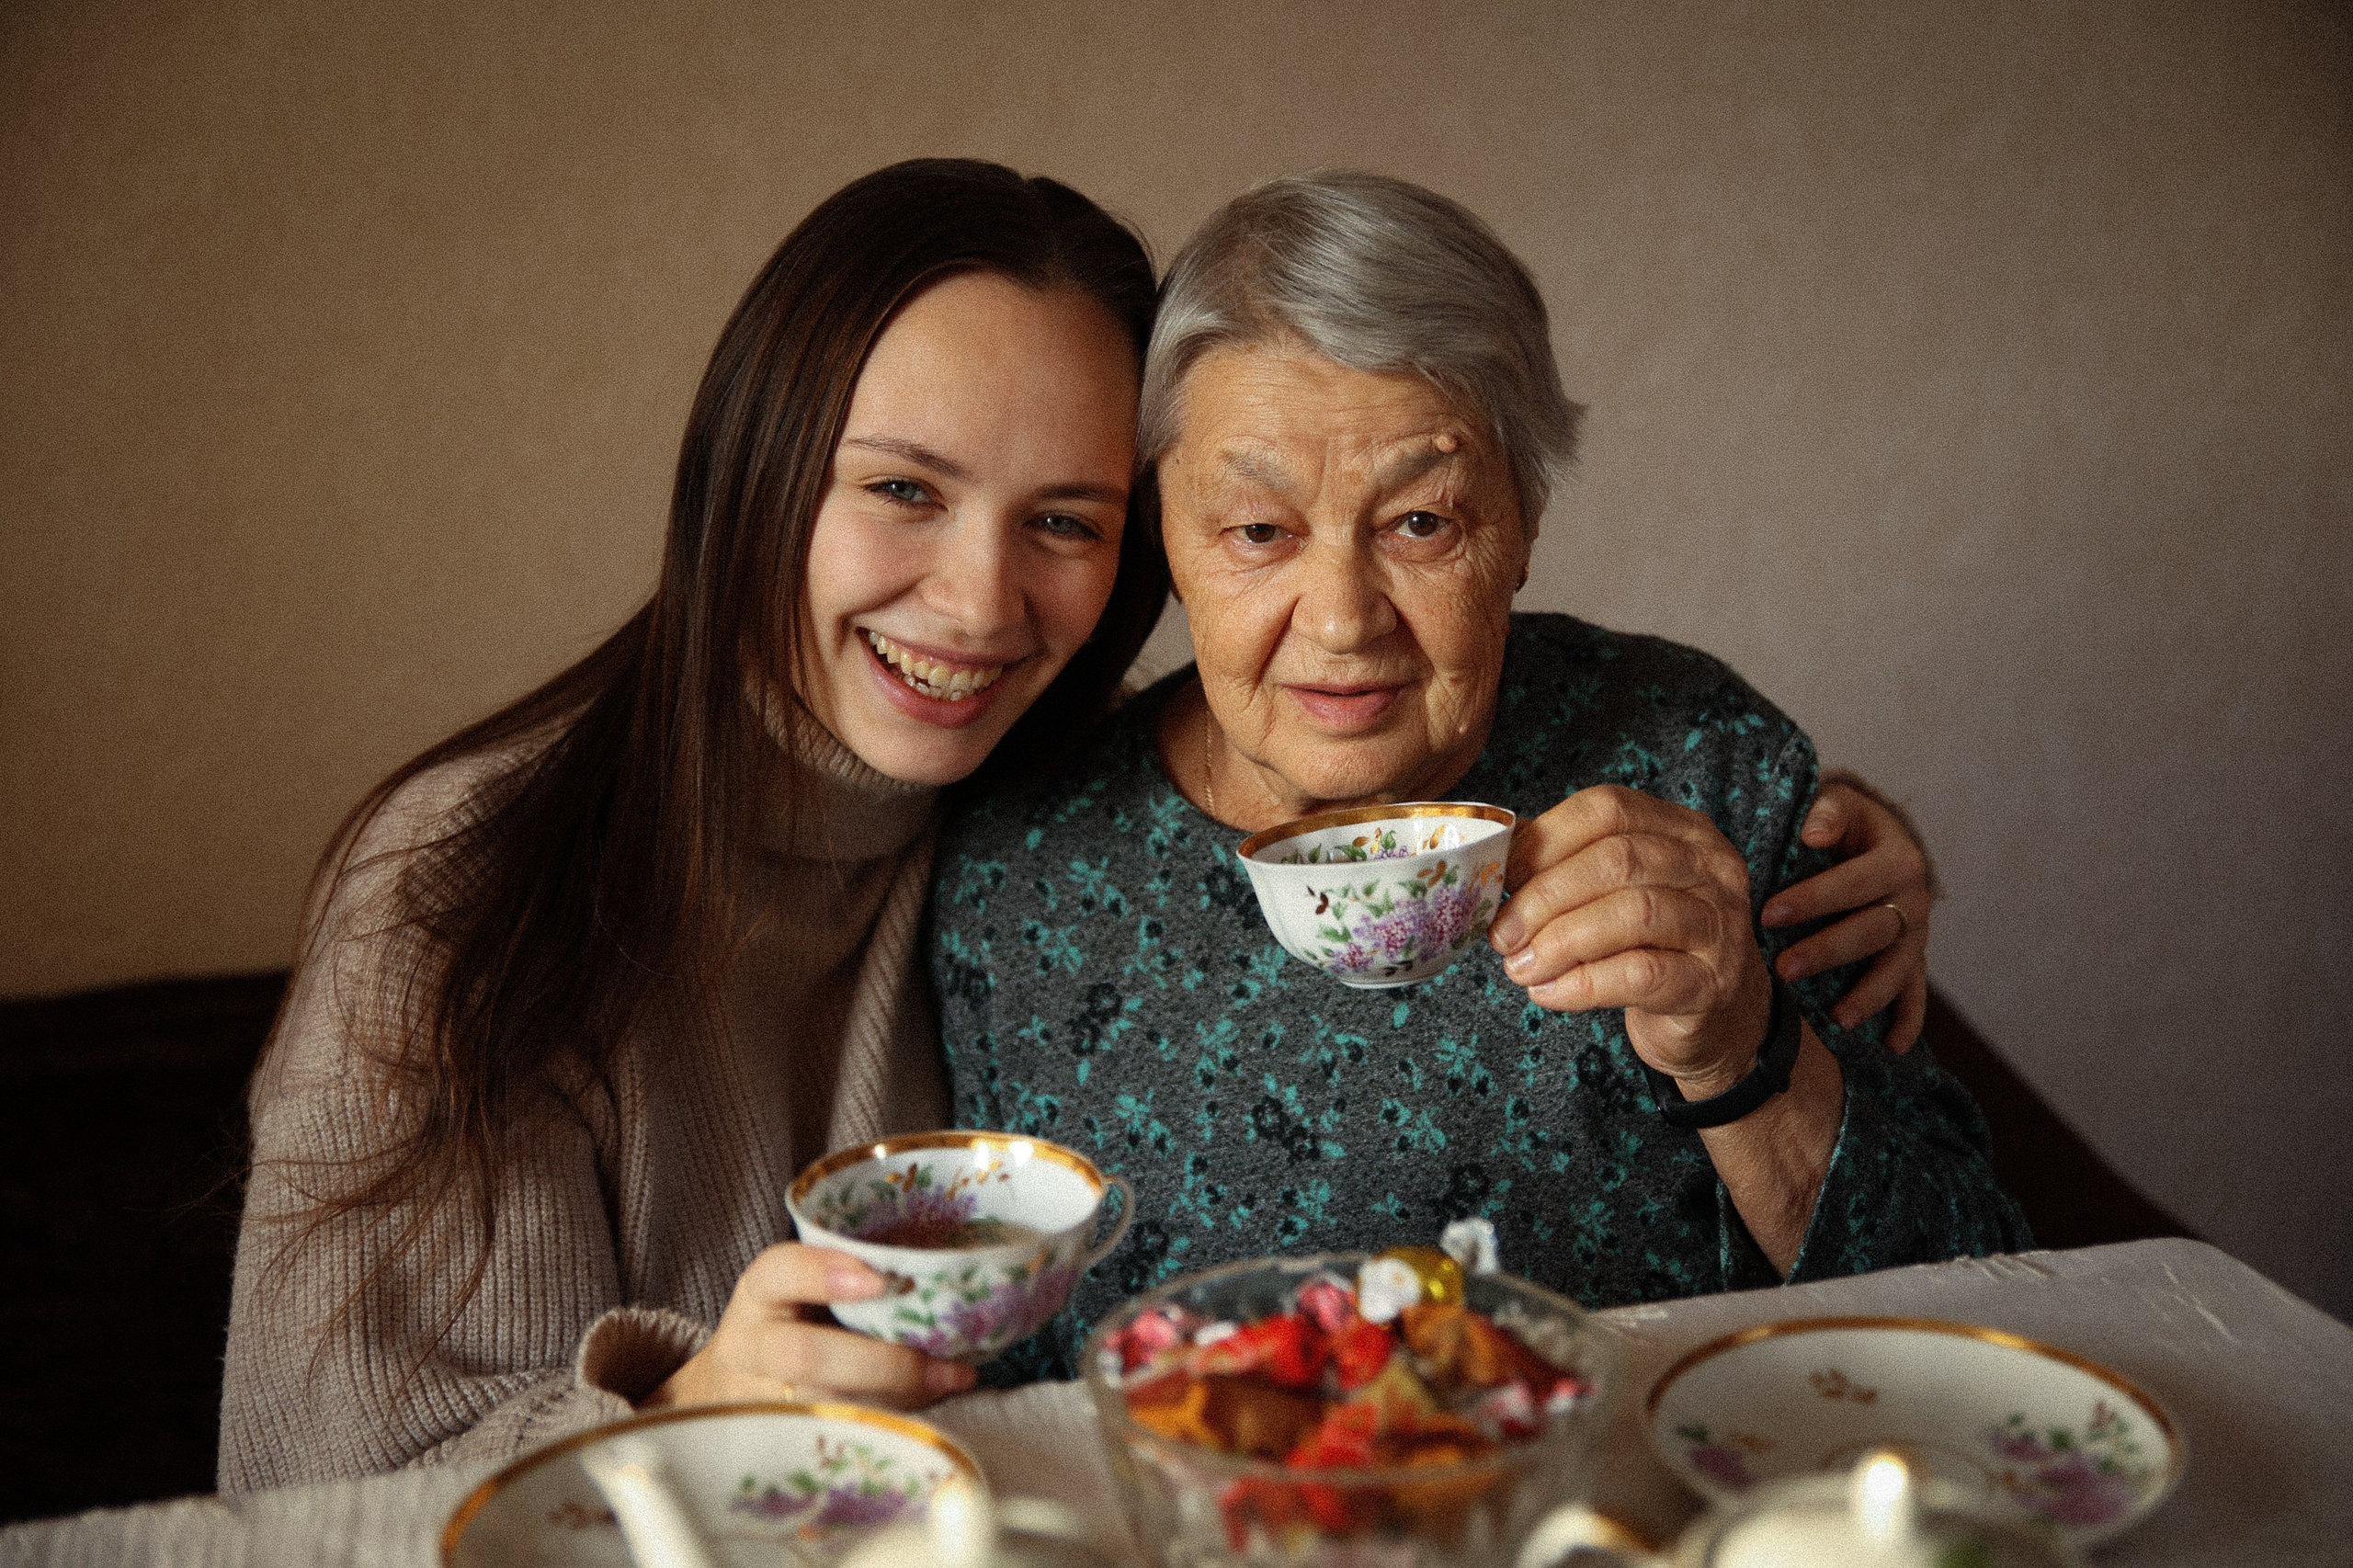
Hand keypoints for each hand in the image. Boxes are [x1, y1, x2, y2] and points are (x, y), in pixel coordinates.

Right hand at [644, 1243, 975, 1410]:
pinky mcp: (783, 1437)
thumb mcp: (808, 1283)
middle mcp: (752, 1347)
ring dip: (898, 1397)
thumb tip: (941, 1278)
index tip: (879, 1279)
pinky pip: (842, 1434)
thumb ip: (856, 1274)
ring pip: (829, 1406)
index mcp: (760, 1293)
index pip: (779, 1272)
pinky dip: (893, 1417)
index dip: (824, 1274)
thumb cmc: (793, 1317)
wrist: (737, 1385)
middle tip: (938, 1361)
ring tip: (950, 1379)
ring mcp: (763, 1399)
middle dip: (881, 1363)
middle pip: (806, 1357)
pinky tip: (930, 1400)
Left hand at [1487, 785, 1774, 1096]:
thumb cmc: (1654, 945)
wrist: (1718, 1016)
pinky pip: (1641, 974)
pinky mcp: (1713, 982)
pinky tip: (1550, 992)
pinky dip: (1583, 983)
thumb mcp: (1619, 893)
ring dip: (1561, 941)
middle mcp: (1711, 867)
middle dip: (1545, 897)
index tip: (1502, 877)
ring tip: (1520, 967)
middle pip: (1617, 860)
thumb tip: (1497, 860)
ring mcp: (1720, 924)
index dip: (1546, 840)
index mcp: (1682, 829)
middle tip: (1502, 934)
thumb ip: (1572, 867)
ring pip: (1633, 914)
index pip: (1608, 810)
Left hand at [1759, 772, 1932, 1050]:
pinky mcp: (1913, 959)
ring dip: (1869, 995)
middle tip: (1784, 968)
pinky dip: (1908, 1020)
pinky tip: (1892, 1047)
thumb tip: (1814, 833)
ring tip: (1836, 1017)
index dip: (1814, 899)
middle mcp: (1913, 899)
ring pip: (1897, 968)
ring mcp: (1916, 934)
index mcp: (1897, 859)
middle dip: (1828, 950)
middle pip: (1874, 930)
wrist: (1874, 837)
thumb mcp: (1839, 804)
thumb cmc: (1843, 822)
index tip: (1768, 913)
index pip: (1855, 882)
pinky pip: (1916, 993)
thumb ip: (1828, 810)